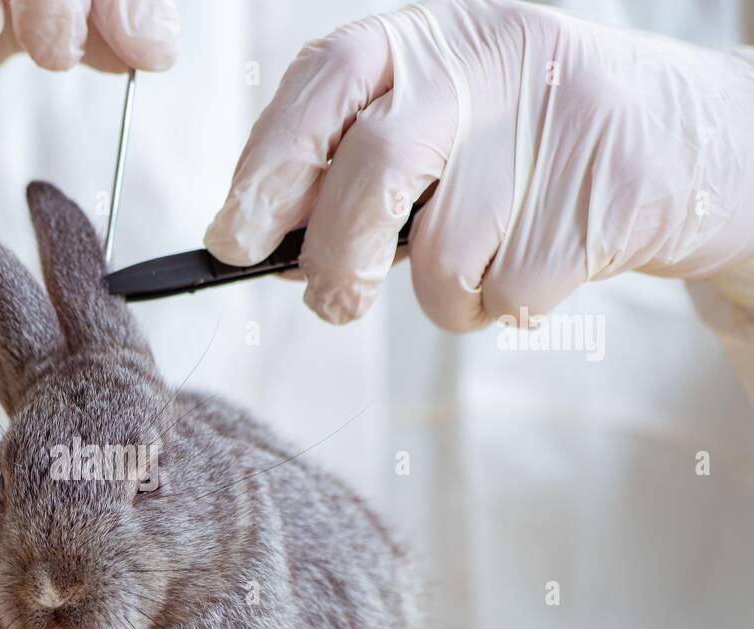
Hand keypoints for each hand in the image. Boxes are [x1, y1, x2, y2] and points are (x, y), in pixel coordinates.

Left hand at [204, 0, 753, 328]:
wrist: (681, 143)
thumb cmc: (523, 147)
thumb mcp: (439, 126)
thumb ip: (354, 170)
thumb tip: (266, 245)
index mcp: (431, 39)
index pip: (324, 81)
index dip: (265, 164)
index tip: (231, 240)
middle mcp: (486, 66)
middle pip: (373, 173)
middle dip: (335, 259)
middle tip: (332, 302)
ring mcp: (548, 132)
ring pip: (438, 259)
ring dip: (437, 294)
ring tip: (481, 260)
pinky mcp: (593, 207)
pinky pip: (498, 297)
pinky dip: (496, 307)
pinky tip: (535, 261)